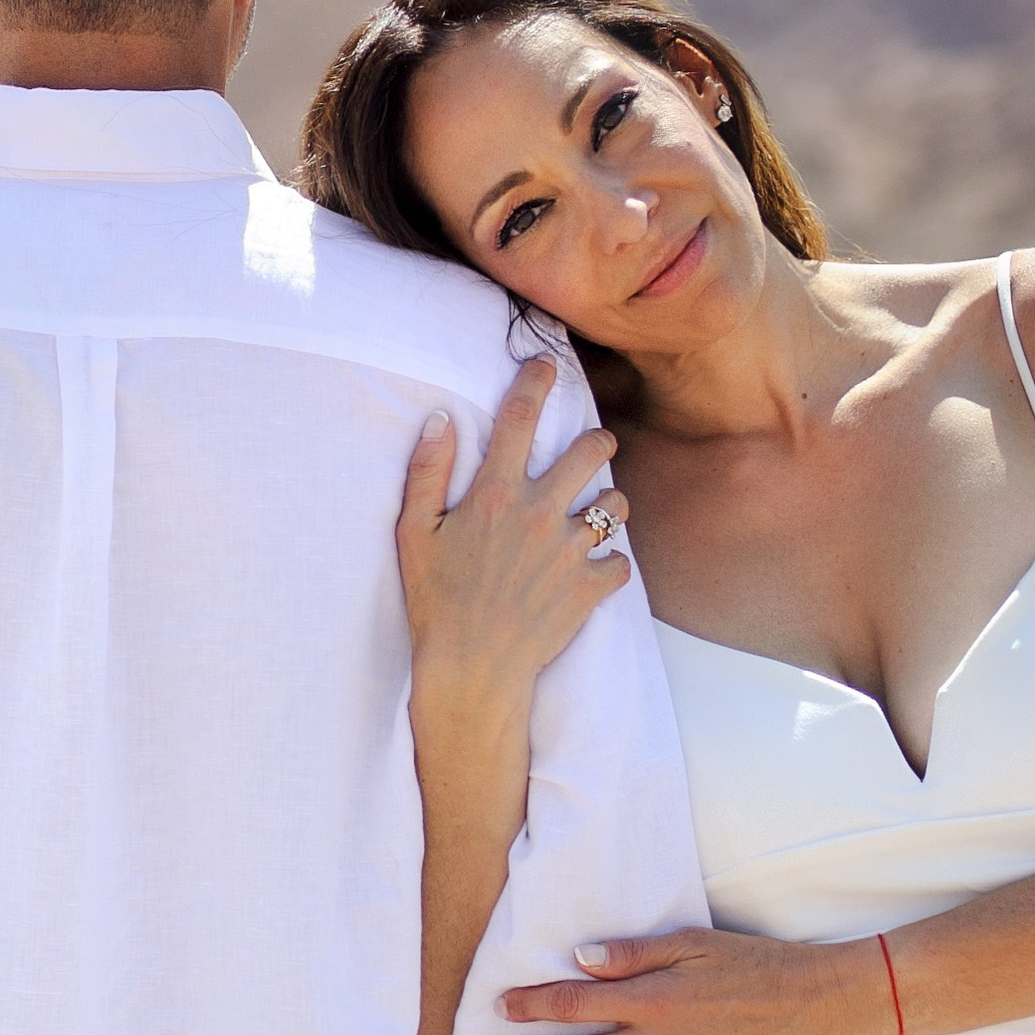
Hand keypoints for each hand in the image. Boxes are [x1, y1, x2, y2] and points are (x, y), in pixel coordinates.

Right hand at [398, 356, 629, 728]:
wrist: (470, 669)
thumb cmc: (435, 602)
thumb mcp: (414, 534)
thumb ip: (427, 473)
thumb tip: (442, 419)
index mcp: (495, 495)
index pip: (519, 419)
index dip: (535, 382)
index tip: (546, 365)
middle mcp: (538, 514)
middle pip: (591, 450)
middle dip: (598, 439)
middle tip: (594, 445)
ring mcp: (568, 551)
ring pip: (615, 504)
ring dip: (608, 504)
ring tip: (596, 513)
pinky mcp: (588, 588)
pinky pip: (620, 562)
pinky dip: (610, 565)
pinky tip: (593, 570)